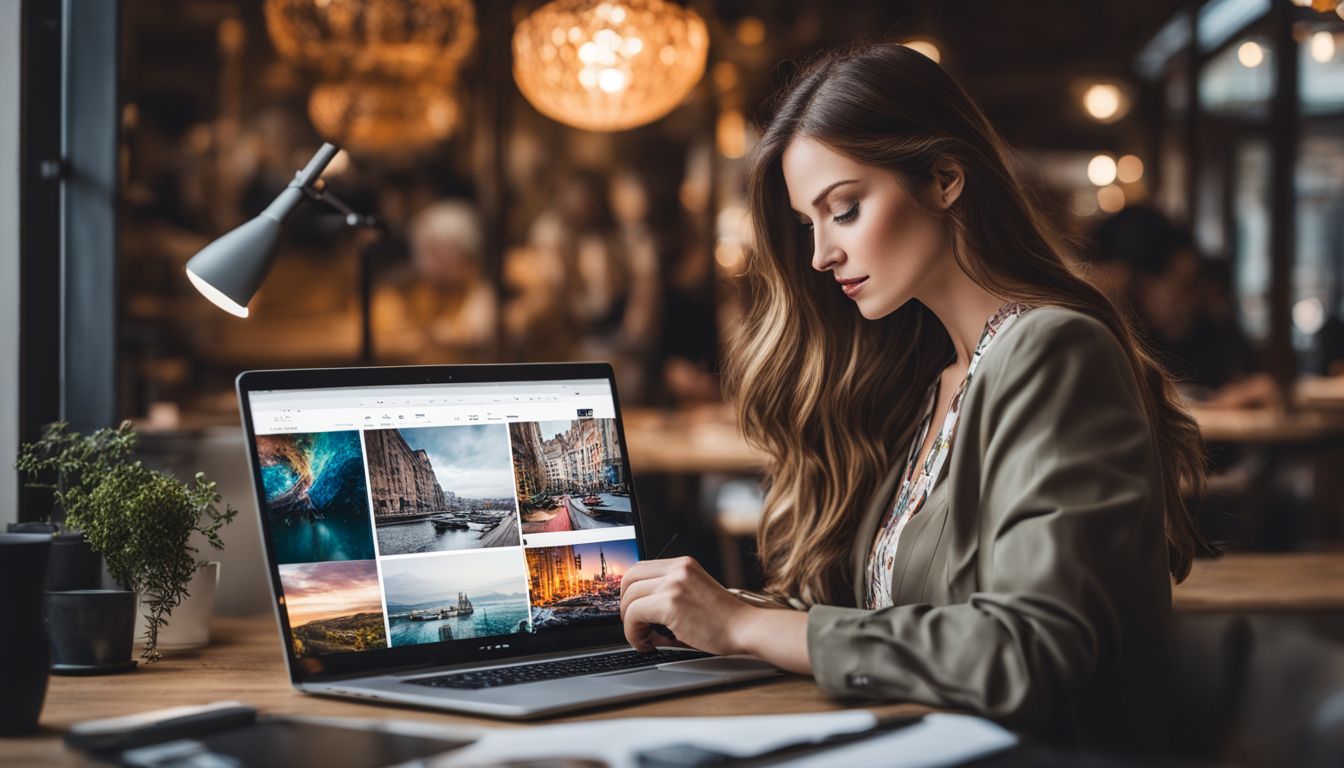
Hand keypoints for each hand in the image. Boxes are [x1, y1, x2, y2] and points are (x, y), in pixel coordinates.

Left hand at [619, 556, 751, 654]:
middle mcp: (678, 569)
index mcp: (684, 564)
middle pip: (629, 578)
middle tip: (634, 623)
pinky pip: (634, 615)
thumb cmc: (726, 620)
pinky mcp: (671, 603)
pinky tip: (645, 642)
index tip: (631, 607)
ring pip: (629, 598)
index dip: (630, 590)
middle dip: (624, 604)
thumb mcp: (696, 596)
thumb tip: (640, 617)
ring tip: (643, 637)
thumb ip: (669, 597)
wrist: (747, 628)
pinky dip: (633, 633)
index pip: (641, 568)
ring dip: (629, 622)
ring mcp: (674, 584)